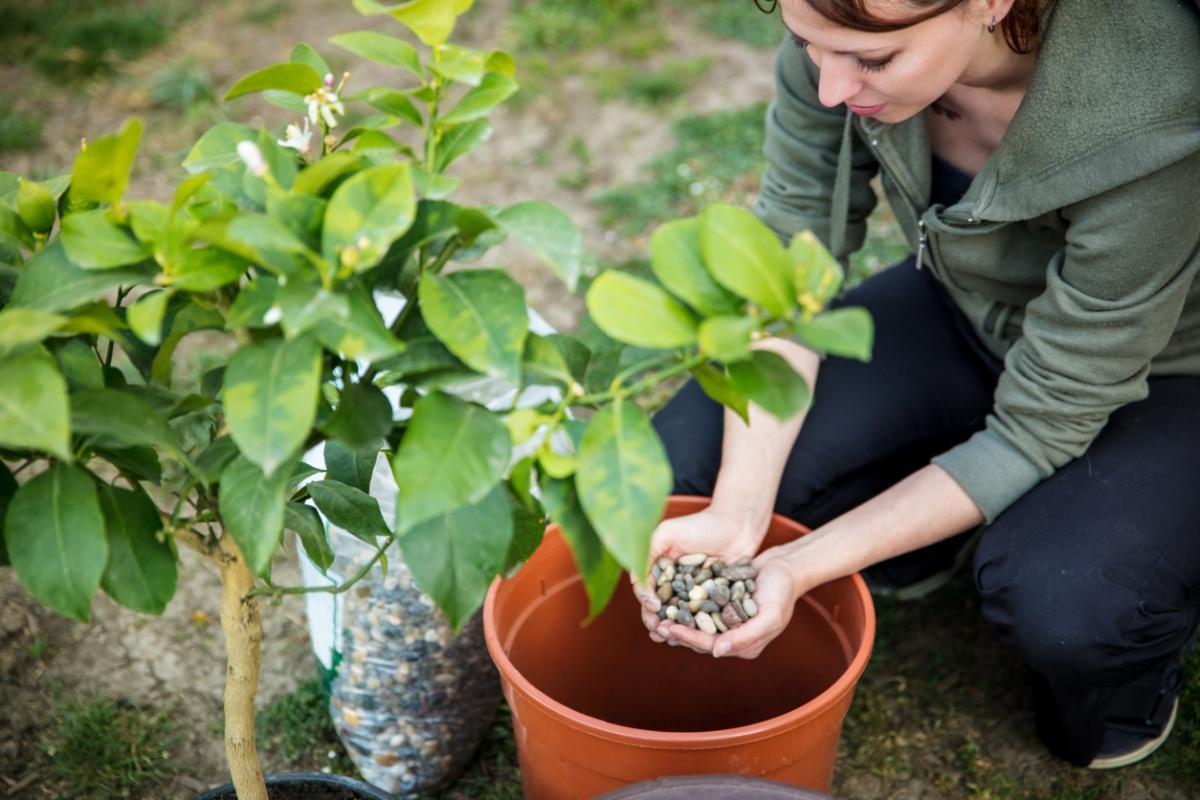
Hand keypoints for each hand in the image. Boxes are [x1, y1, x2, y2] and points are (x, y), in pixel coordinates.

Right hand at [630, 507, 761, 643]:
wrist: (737, 526)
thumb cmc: (700, 526)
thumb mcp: (666, 534)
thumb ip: (646, 554)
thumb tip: (640, 586)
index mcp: (659, 570)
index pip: (646, 591)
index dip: (646, 602)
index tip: (654, 608)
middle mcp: (674, 584)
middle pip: (659, 609)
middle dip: (656, 622)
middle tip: (659, 630)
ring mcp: (693, 595)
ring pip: (678, 618)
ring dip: (673, 631)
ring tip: (672, 638)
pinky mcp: (712, 602)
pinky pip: (701, 620)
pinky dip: (696, 630)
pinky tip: (695, 637)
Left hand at [656, 545, 802, 657]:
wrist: (785, 567)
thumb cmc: (782, 592)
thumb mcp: (770, 616)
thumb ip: (747, 636)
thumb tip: (718, 651)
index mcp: (746, 646)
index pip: (711, 646)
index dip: (689, 638)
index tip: (669, 628)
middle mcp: (734, 636)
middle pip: (701, 638)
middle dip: (678, 631)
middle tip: (655, 623)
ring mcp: (727, 620)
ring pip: (698, 624)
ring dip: (678, 620)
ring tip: (657, 613)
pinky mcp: (722, 603)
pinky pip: (700, 607)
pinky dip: (686, 604)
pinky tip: (668, 597)